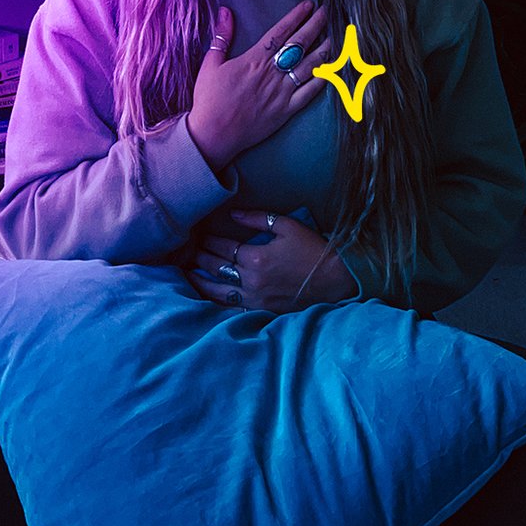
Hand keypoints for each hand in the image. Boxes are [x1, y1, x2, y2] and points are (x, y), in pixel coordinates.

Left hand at [185, 210, 356, 314]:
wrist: (336, 280)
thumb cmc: (313, 250)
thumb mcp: (287, 226)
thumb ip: (258, 219)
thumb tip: (234, 214)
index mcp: (256, 258)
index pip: (223, 247)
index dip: (210, 240)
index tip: (200, 234)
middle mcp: (251, 280)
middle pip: (216, 268)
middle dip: (201, 257)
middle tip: (190, 251)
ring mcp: (255, 299)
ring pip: (218, 291)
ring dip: (201, 281)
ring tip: (188, 274)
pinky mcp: (262, 311)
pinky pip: (232, 309)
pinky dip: (217, 302)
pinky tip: (208, 298)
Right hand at [187, 0, 332, 174]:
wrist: (214, 135)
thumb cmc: (209, 100)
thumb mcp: (210, 64)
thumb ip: (221, 37)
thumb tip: (225, 11)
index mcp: (253, 60)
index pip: (280, 33)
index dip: (295, 17)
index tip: (308, 5)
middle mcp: (271, 73)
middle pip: (299, 45)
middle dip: (315, 26)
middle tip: (327, 13)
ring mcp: (281, 93)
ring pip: (309, 67)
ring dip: (323, 50)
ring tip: (333, 37)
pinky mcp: (286, 111)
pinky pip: (309, 93)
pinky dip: (322, 80)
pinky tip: (330, 70)